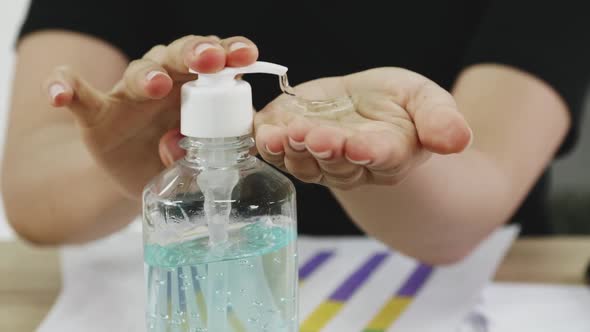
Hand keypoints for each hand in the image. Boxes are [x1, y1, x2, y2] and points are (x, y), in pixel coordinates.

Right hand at [45, 35, 257, 196]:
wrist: (139, 172)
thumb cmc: (181, 153)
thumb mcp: (208, 151)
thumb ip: (219, 143)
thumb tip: (216, 145)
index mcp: (196, 85)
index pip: (214, 63)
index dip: (229, 55)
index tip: (246, 55)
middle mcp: (163, 80)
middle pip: (177, 56)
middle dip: (195, 53)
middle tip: (210, 58)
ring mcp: (126, 95)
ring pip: (136, 72)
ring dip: (147, 75)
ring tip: (157, 84)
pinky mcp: (96, 114)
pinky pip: (77, 95)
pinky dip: (65, 89)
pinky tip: (58, 95)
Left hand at [255, 68, 472, 188]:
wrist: (368, 107)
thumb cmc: (401, 105)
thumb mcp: (427, 101)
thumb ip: (441, 120)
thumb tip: (458, 139)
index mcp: (390, 154)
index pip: (382, 157)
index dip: (369, 152)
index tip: (359, 146)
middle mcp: (353, 165)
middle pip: (337, 163)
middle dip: (323, 149)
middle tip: (312, 135)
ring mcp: (320, 159)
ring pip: (303, 163)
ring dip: (289, 150)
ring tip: (279, 135)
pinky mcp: (293, 145)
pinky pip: (277, 152)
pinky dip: (266, 143)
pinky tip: (258, 132)